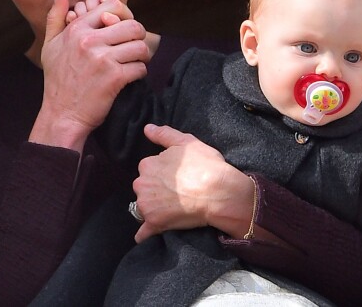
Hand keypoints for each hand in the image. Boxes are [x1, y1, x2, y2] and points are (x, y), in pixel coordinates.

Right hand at [29, 0, 148, 151]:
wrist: (61, 115)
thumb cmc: (57, 80)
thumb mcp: (51, 45)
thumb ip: (56, 15)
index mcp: (77, 29)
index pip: (113, 6)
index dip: (125, 15)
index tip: (125, 28)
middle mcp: (89, 41)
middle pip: (133, 26)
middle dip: (138, 37)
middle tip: (133, 48)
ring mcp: (102, 59)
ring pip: (140, 46)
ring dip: (141, 56)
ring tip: (133, 62)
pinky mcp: (114, 78)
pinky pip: (140, 67)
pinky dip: (139, 73)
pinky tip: (129, 77)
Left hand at [132, 124, 253, 242]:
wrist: (219, 192)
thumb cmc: (205, 165)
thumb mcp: (186, 141)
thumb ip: (163, 134)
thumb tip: (146, 128)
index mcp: (148, 164)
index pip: (148, 168)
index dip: (162, 172)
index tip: (176, 176)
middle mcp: (142, 184)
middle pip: (144, 187)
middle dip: (155, 189)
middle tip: (176, 191)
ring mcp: (147, 205)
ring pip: (143, 206)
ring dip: (152, 208)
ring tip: (173, 208)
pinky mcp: (154, 224)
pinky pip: (143, 232)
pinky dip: (144, 233)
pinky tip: (149, 233)